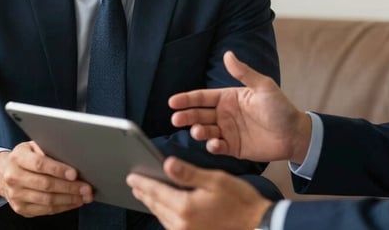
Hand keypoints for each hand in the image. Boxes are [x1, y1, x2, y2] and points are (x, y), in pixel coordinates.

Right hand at [0, 141, 92, 216]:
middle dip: (69, 187)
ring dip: (69, 199)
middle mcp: (13, 177)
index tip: (74, 173)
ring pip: (47, 200)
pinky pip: (45, 210)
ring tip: (84, 196)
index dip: (58, 169)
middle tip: (86, 188)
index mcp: (17, 158)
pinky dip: (62, 207)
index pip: (39, 164)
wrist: (4, 173)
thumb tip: (71, 155)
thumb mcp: (33, 146)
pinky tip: (73, 202)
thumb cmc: (25, 157)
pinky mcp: (20, 208)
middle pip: (45, 185)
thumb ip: (48, 149)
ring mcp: (16, 195)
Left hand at [127, 157, 271, 229]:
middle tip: (134, 183)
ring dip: (153, 204)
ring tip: (146, 193)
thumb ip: (188, 173)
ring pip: (161, 216)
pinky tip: (164, 208)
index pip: (156, 192)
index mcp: (185, 208)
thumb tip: (166, 164)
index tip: (131, 176)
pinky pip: (171, 225)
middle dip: (144, 193)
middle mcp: (181, 224)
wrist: (257, 225)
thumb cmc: (239, 200)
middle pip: (156, 205)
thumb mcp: (215, 180)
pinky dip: (164, 214)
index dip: (142, 182)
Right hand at [170, 51, 311, 162]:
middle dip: (186, 116)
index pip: (202, 97)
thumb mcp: (263, 87)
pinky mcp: (233, 148)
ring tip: (197, 131)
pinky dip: (213, 146)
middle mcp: (224, 114)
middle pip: (199, 114)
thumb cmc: (280, 107)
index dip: (187, 99)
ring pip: (205, 131)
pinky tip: (214, 144)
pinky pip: (218, 147)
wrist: (294, 134)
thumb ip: (244, 73)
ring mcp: (227, 132)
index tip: (172, 102)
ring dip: (198, 131)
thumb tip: (228, 54)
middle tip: (176, 118)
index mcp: (228, 98)